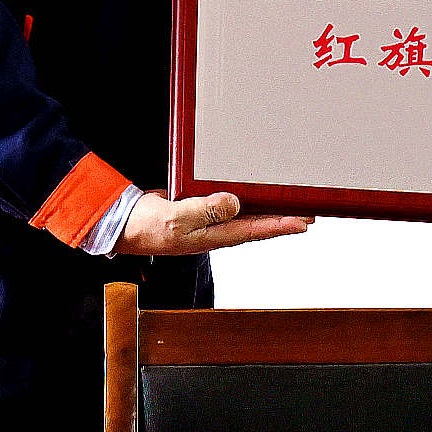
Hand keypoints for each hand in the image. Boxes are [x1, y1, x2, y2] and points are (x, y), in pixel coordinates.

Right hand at [113, 190, 313, 255]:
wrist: (123, 224)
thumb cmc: (146, 227)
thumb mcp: (176, 218)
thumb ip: (206, 210)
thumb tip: (234, 203)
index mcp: (211, 236)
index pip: (254, 230)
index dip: (280, 227)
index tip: (304, 223)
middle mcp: (213, 231)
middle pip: (256, 226)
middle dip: (282, 221)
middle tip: (308, 214)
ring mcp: (206, 223)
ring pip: (244, 216)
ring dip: (266, 212)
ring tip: (288, 206)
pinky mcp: (198, 211)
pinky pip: (226, 206)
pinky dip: (243, 201)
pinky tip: (250, 195)